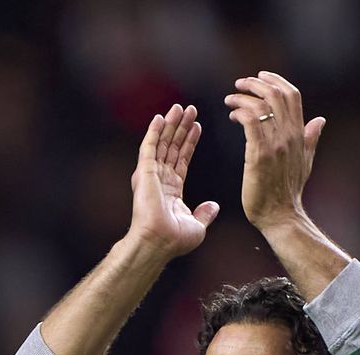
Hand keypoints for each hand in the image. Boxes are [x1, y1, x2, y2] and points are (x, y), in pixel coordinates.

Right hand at [127, 103, 218, 259]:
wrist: (160, 241)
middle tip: (190, 110)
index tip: (197, 127)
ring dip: (171, 125)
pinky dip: (154, 131)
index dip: (190, 142)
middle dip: (182, 128)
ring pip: (162, 143)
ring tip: (180, 108)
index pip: (182, 159)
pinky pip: (149, 147)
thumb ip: (205, 213)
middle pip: (172, 147)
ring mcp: (151, 175)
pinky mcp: (144, 172)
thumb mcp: (198, 225)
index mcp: (172, 190)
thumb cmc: (175, 240)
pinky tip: (160, 118)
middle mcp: (161, 179)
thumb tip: (214, 206)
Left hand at [224, 71, 325, 231]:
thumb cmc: (289, 192)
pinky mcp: (259, 155)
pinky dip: (240, 112)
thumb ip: (310, 138)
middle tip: (240, 84)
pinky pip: (250, 121)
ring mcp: (275, 145)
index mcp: (300, 134)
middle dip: (255, 83)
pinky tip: (232, 115)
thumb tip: (320, 120)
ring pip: (260, 105)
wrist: (281, 216)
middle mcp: (289, 136)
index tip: (260, 77)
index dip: (275, 80)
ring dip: (242, 97)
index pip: (292, 95)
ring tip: (230, 100)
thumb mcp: (305, 162)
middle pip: (275, 94)